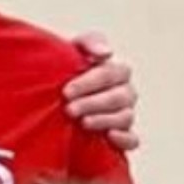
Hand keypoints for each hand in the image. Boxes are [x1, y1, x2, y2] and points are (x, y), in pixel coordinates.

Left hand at [63, 34, 139, 148]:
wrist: (51, 101)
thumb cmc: (65, 73)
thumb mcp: (72, 51)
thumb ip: (89, 43)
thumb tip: (107, 53)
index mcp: (116, 72)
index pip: (112, 74)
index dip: (90, 83)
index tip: (66, 91)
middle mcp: (124, 93)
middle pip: (120, 97)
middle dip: (93, 103)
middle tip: (70, 109)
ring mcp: (124, 115)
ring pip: (126, 117)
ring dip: (104, 120)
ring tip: (83, 123)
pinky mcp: (121, 137)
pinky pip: (133, 140)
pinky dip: (124, 139)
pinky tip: (109, 136)